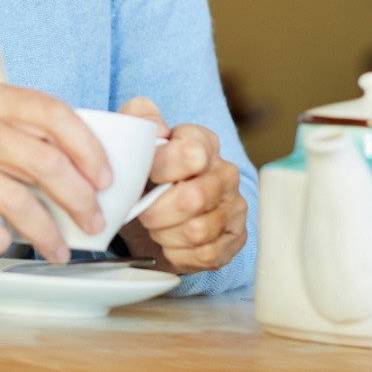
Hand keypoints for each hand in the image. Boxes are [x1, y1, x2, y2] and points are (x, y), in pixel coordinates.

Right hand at [0, 81, 113, 263]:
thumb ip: (10, 125)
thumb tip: (69, 159)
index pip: (52, 114)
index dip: (88, 147)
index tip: (105, 175)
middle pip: (45, 162)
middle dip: (80, 199)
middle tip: (93, 220)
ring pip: (19, 202)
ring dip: (48, 233)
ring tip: (59, 248)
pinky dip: (2, 242)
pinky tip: (7, 245)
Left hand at [116, 97, 246, 274]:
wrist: (153, 207)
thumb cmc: (145, 172)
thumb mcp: (135, 137)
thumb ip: (139, 117)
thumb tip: (156, 128)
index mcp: (203, 142)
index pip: (191, 155)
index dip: (160, 169)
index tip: (146, 176)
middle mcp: (225, 172)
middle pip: (193, 199)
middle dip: (156, 211)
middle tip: (144, 211)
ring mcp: (234, 206)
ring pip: (197, 231)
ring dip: (165, 234)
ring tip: (156, 226)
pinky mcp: (235, 238)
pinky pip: (205, 254)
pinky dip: (178, 253)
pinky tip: (170, 242)